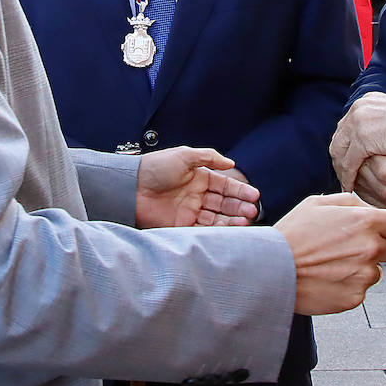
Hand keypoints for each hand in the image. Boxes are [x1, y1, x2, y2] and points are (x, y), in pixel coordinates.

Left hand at [135, 147, 259, 227]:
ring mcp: (189, 211)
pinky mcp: (181, 226)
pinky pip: (204, 229)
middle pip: (224, 203)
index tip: (254, 196)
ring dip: (232, 219)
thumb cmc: (155, 167)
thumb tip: (231, 163)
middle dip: (240, 206)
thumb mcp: (184, 155)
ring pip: (217, 217)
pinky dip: (219, 230)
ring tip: (247, 220)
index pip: (224, 185)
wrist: (131, 187)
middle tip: (253, 210)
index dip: (240, 191)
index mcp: (198, 177)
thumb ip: (209, 157)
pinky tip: (230, 228)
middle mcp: (196, 195)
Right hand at [275, 193, 385, 314]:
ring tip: (330, 264)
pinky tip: (327, 278)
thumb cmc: (292, 235)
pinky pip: (360, 289)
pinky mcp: (355, 297)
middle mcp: (369, 248)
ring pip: (375, 270)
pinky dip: (348, 285)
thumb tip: (368, 208)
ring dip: (360, 267)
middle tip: (344, 247)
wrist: (272, 270)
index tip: (377, 230)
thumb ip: (350, 202)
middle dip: (373, 247)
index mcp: (364, 221)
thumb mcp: (317, 203)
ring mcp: (364, 275)